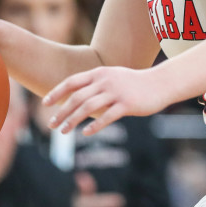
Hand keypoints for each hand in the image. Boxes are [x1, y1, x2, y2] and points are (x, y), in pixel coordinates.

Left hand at [43, 66, 169, 135]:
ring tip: (63, 131)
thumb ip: (95, 84)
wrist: (160, 83)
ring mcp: (116, 92)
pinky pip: (107, 116)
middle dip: (61, 112)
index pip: (72, 81)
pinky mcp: (126, 104)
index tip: (45, 104)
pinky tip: (85, 133)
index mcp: (99, 73)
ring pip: (88, 107)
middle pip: (77, 97)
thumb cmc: (133, 83)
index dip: (57, 92)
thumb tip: (76, 96)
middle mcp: (105, 81)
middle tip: (51, 124)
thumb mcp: (112, 77)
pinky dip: (94, 125)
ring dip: (72, 120)